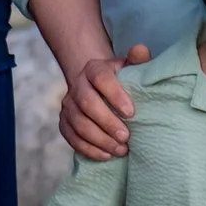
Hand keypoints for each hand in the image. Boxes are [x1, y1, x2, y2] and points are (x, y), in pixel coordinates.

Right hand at [56, 44, 150, 161]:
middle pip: (87, 104)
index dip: (115, 96)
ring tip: (121, 150)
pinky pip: (72, 138)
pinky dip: (89, 149)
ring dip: (100, 139)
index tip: (132, 113)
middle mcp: (77, 85)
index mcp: (94, 69)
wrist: (96, 86)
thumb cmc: (120, 79)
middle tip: (126, 137)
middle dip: (107, 122)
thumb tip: (141, 50)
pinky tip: (107, 155)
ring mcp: (68, 105)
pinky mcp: (64, 122)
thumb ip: (138, 59)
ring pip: (79, 124)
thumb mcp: (130, 67)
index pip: (101, 79)